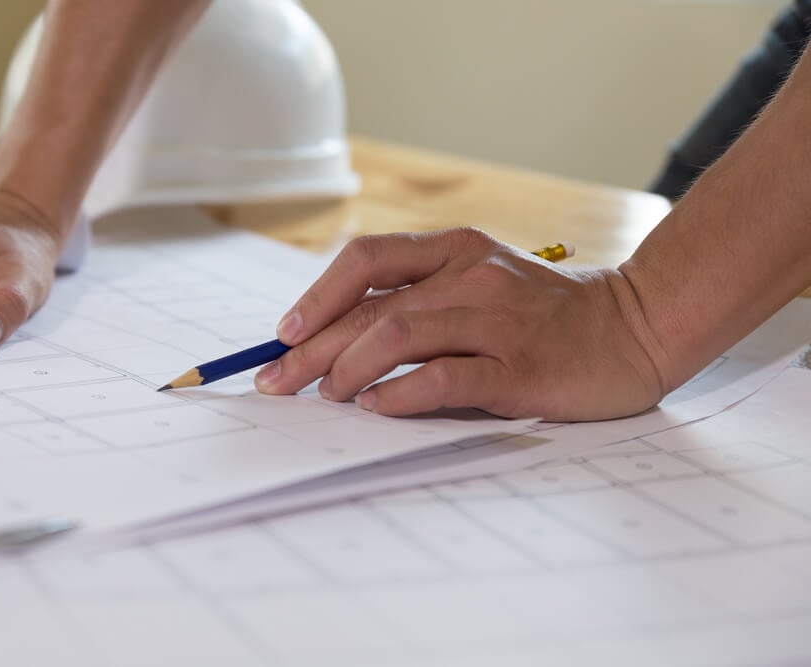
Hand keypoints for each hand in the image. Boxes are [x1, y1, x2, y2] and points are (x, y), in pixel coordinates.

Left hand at [255, 228, 668, 420]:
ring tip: (328, 397)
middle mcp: (471, 277)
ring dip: (350, 367)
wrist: (635, 327)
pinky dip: (401, 395)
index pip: (367, 258)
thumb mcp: (481, 283)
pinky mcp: (519, 367)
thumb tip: (338, 339)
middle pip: (371, 307)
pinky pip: (445, 378)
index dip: (318, 295)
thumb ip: (422, 299)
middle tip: (279, 381)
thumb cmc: (545, 314)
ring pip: (400, 334)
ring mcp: (496, 321)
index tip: (284, 333)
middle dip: (313, 347)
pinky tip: (377, 408)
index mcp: (456, 250)